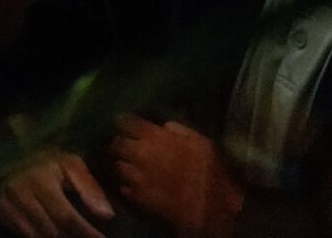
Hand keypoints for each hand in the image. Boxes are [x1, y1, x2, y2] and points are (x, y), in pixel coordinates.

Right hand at [0, 149, 113, 237]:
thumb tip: (107, 215)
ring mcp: (6, 203)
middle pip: (52, 231)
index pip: (66, 217)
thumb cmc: (49, 161)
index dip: (87, 233)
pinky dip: (41, 237)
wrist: (14, 154)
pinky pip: (24, 234)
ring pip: (38, 237)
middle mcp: (19, 193)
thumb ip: (90, 188)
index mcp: (40, 180)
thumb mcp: (73, 165)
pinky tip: (55, 234)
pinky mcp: (0, 211)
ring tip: (73, 236)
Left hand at [108, 116, 243, 237]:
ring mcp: (135, 176)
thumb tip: (163, 126)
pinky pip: (123, 187)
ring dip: (123, 164)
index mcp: (155, 137)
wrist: (215, 209)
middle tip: (126, 147)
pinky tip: (136, 186)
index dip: (124, 123)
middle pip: (116, 143)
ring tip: (131, 167)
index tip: (125, 126)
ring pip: (117, 165)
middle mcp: (139, 153)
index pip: (125, 122)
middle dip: (120, 143)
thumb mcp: (201, 142)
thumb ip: (178, 130)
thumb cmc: (212, 173)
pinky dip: (127, 185)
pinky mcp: (136, 197)